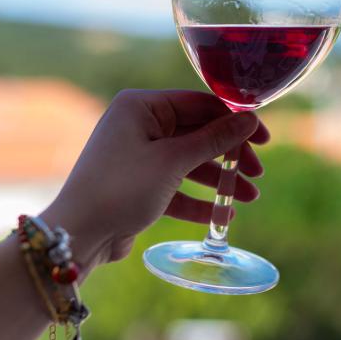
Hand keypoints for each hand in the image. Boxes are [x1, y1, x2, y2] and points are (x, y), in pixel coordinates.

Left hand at [42, 89, 268, 272]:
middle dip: (229, 156)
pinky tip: (223, 216)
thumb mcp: (173, 161)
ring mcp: (138, 155)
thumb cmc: (121, 188)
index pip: (200, 104)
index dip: (235, 121)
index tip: (263, 139)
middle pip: (198, 134)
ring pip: (190, 162)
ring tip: (248, 198)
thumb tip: (250, 119)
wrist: (77, 235)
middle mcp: (138, 125)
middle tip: (257, 173)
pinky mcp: (138, 185)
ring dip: (220, 181)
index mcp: (141, 106)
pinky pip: (176, 186)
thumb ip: (214, 139)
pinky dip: (199, 199)